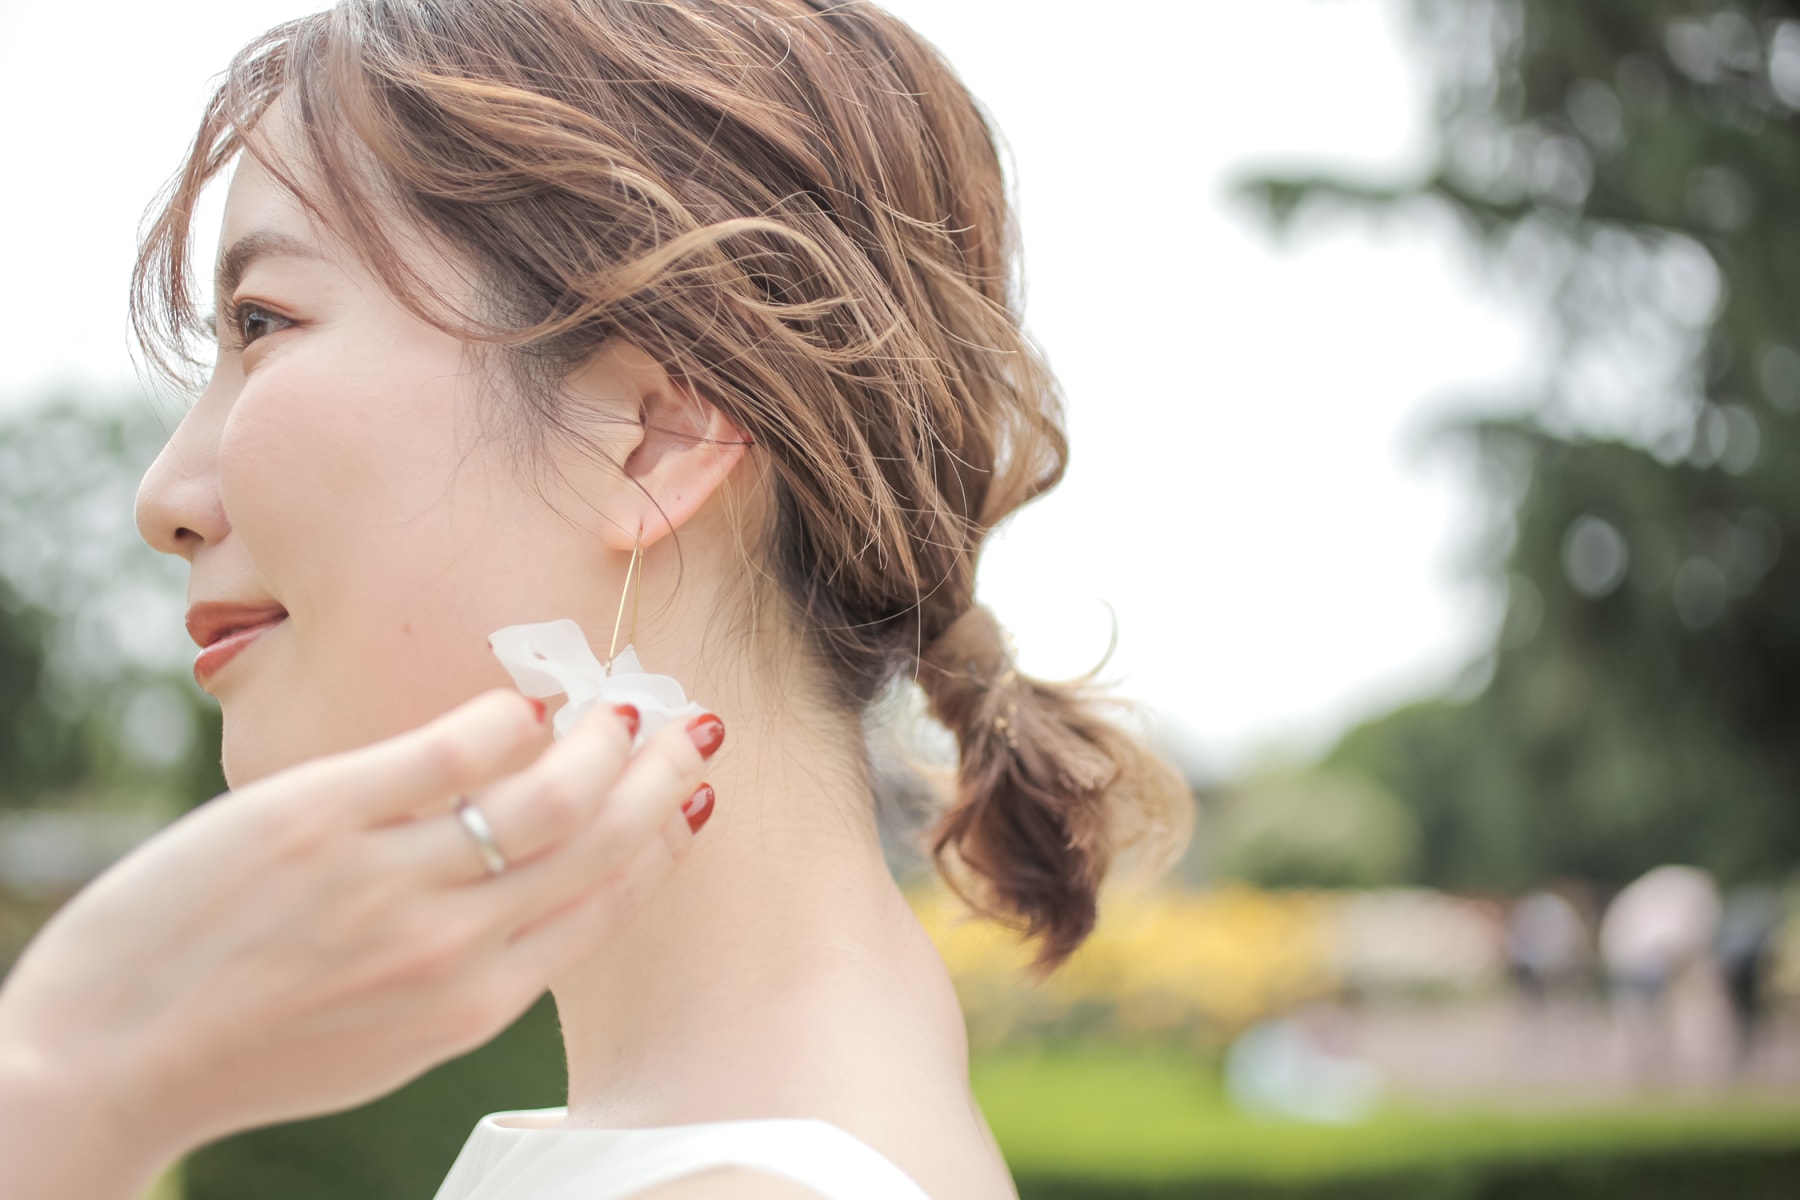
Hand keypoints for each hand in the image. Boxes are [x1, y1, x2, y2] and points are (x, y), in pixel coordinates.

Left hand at [0, 689, 719, 1193]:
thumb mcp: (393, 1040)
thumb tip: (536, 892)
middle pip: (598, 839)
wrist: (109, 1060)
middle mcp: (450, 944)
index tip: (691, 794)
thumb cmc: (252, 1052)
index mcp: (475, 1003)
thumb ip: (471, 971)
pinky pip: (447, 750)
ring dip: (602, 738)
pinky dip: (502, 716)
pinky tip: (519, 701)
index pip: (609, 903)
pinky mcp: (319, 818)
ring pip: (544, 792)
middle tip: (689, 726)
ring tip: (618, 704)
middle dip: (660, 775)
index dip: (664, 839)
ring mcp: (386, 878)